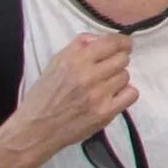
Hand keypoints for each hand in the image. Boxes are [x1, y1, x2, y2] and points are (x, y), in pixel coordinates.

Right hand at [11, 31, 134, 156]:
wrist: (36, 129)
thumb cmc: (44, 95)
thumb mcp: (55, 63)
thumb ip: (79, 46)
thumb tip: (101, 39)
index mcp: (74, 60)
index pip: (112, 43)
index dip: (122, 42)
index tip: (124, 45)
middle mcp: (87, 74)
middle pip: (122, 59)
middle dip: (117, 62)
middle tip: (107, 71)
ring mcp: (98, 94)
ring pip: (126, 76)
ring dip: (117, 80)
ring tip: (102, 87)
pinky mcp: (105, 112)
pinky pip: (131, 94)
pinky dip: (125, 94)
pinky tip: (112, 97)